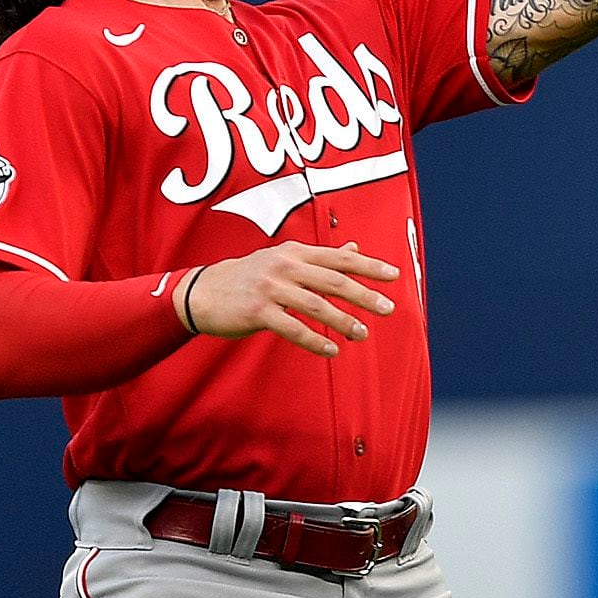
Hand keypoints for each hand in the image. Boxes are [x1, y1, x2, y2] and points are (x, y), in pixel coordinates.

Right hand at [176, 242, 399, 358]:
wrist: (202, 292)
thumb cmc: (249, 276)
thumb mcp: (283, 259)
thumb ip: (319, 257)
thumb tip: (354, 247)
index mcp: (294, 251)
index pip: (339, 257)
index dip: (368, 265)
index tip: (394, 275)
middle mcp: (285, 265)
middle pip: (333, 280)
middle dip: (363, 294)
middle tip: (388, 308)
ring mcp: (270, 288)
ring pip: (316, 305)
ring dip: (342, 321)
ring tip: (362, 334)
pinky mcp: (258, 311)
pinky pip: (292, 328)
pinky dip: (314, 340)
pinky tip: (331, 350)